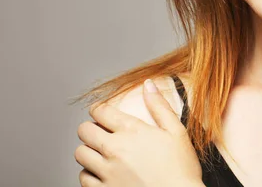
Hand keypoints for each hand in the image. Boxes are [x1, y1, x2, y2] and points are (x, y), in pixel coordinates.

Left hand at [75, 79, 202, 186]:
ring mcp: (107, 172)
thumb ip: (160, 106)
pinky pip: (83, 178)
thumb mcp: (177, 132)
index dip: (99, 109)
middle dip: (91, 129)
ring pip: (80, 154)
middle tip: (101, 133)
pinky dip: (90, 174)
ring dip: (89, 151)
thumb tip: (148, 84)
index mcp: (132, 131)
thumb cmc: (181, 169)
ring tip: (102, 154)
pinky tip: (103, 173)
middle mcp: (115, 149)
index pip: (101, 111)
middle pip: (84, 131)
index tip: (102, 113)